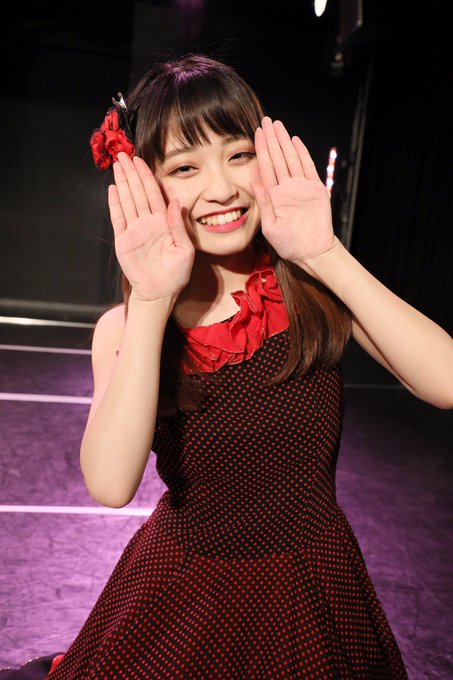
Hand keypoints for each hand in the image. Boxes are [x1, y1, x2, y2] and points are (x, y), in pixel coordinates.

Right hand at [109, 152, 194, 302]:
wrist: (159, 293)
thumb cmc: (176, 274)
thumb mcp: (185, 250)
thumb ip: (178, 226)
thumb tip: (174, 202)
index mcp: (163, 223)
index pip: (154, 194)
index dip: (147, 176)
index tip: (140, 160)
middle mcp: (147, 223)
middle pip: (138, 192)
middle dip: (131, 173)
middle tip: (123, 154)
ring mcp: (134, 230)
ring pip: (127, 201)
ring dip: (122, 182)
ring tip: (116, 165)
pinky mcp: (123, 241)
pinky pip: (118, 218)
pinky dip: (115, 203)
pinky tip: (113, 189)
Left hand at [252, 117, 336, 266]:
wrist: (312, 252)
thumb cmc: (289, 245)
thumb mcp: (270, 226)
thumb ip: (264, 202)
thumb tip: (254, 180)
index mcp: (273, 196)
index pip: (265, 168)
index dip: (261, 150)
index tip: (256, 134)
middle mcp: (286, 188)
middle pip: (277, 158)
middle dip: (271, 139)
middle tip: (266, 121)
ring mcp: (301, 187)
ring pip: (291, 158)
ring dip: (284, 141)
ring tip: (278, 125)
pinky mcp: (315, 190)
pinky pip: (308, 167)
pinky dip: (302, 153)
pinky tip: (295, 140)